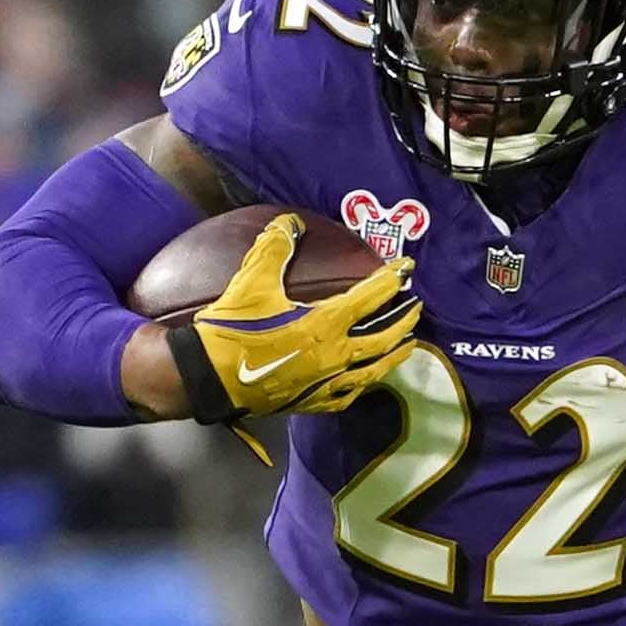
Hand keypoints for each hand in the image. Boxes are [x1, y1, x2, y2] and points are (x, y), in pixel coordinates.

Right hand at [173, 215, 421, 420]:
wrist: (208, 377)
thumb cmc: (232, 329)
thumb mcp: (251, 281)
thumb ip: (274, 248)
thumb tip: (291, 222)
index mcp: (324, 325)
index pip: (369, 298)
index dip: (391, 280)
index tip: (407, 269)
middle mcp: (334, 356)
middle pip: (383, 339)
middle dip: (403, 322)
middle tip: (417, 309)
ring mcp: (326, 383)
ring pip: (373, 371)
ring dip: (394, 356)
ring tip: (407, 346)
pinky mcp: (313, 403)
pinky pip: (349, 395)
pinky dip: (364, 384)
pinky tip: (367, 380)